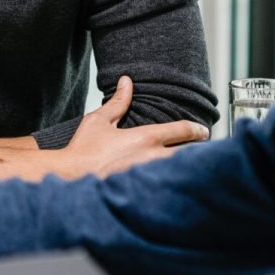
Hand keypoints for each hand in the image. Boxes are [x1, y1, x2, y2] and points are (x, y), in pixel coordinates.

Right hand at [60, 77, 208, 177]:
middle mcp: (154, 157)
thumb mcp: (99, 121)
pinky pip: (170, 188)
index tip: (204, 132)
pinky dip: (176, 185)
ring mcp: (151, 177)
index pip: (184, 130)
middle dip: (200, 152)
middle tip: (203, 152)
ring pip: (183, 172)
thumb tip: (126, 81)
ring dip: (190, 169)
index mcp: (146, 138)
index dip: (198, 130)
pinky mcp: (146, 193)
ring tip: (195, 170)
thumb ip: (118, 101)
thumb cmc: (84, 150)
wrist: (71, 177)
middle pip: (192, 154)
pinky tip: (178, 187)